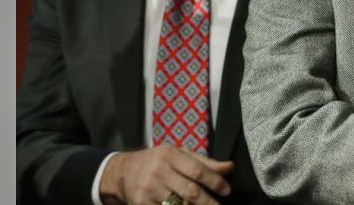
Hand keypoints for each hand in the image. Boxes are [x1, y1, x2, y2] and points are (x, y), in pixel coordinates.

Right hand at [98, 145, 232, 204]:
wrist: (123, 171)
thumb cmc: (157, 161)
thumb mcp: (179, 155)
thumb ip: (204, 162)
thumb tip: (230, 166)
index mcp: (170, 155)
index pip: (197, 170)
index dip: (215, 182)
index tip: (227, 191)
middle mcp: (159, 171)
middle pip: (190, 191)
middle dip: (208, 202)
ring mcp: (149, 189)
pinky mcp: (141, 204)